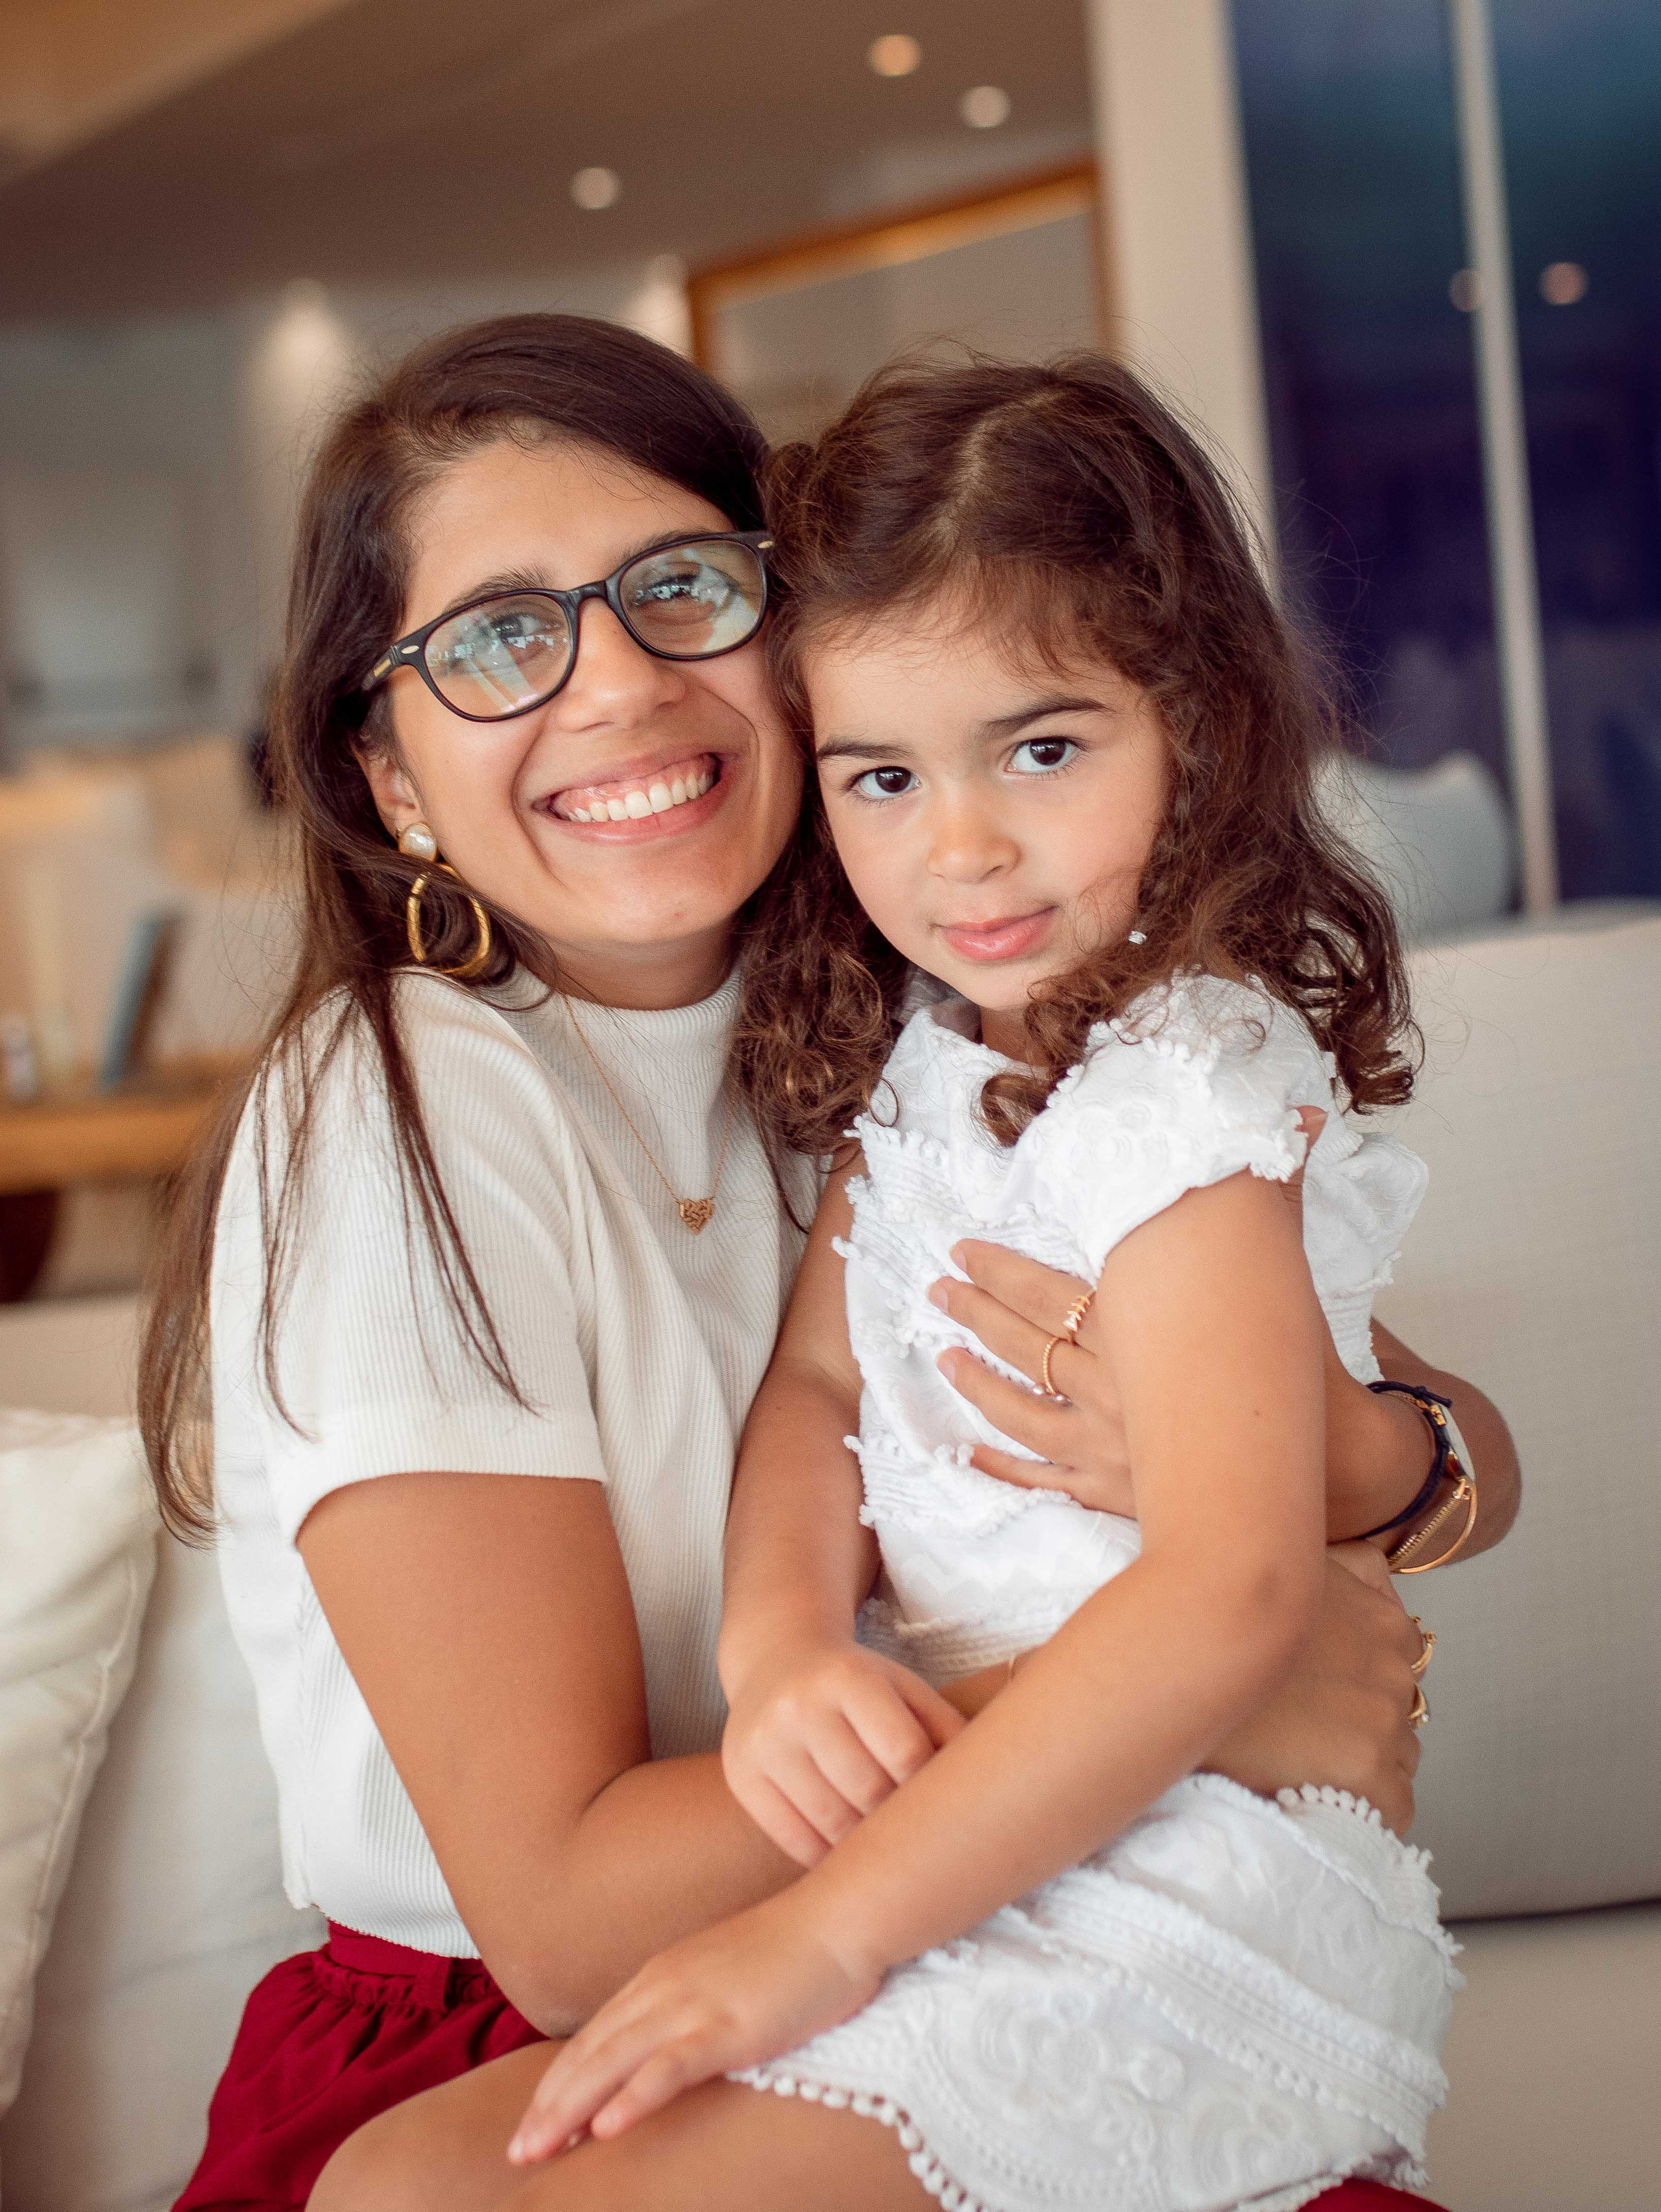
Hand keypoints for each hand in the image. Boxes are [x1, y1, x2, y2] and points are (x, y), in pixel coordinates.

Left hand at [507, 1893, 877, 2162]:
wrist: (838, 1918)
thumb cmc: (790, 1952)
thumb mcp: (722, 1976)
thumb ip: (688, 2005)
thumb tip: (664, 2047)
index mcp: (660, 1976)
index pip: (593, 2038)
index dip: (558, 2083)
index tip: (531, 2124)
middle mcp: (664, 1987)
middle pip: (590, 2054)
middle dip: (548, 2106)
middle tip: (516, 2153)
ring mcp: (694, 2005)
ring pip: (614, 2062)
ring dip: (569, 2110)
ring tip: (536, 2150)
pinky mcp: (729, 2026)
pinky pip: (670, 2067)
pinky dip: (632, 2097)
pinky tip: (606, 2127)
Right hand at [723, 1641, 962, 1868]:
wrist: (776, 1659)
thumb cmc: (858, 1684)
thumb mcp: (905, 1688)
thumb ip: (946, 1729)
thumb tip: (989, 1788)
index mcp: (848, 1677)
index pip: (904, 1751)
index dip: (930, 1788)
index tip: (943, 1806)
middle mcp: (798, 1705)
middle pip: (867, 1792)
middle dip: (901, 1822)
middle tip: (923, 1841)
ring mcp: (763, 1741)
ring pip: (829, 1822)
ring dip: (867, 1848)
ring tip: (891, 1854)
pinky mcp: (741, 1774)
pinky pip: (791, 1837)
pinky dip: (826, 1856)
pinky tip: (849, 1856)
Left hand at [935, 1110, 1370, 1528]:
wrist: (1329, 1473)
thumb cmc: (1307, 1374)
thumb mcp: (1285, 1275)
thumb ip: (1274, 1196)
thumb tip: (1298, 1118)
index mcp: (1140, 1332)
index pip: (1050, 1291)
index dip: (1000, 1270)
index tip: (962, 1251)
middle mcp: (1112, 1386)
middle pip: (1025, 1343)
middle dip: (975, 1313)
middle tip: (935, 1290)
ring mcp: (1108, 1446)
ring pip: (1021, 1409)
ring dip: (977, 1381)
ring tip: (943, 1355)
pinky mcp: (1115, 1493)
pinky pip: (1044, 1479)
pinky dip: (1002, 1467)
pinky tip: (966, 1453)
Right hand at [1203, 1542, 1424, 1834]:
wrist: (1185, 1657)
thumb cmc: (1230, 1610)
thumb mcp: (1303, 1565)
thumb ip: (1348, 1570)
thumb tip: (1369, 1571)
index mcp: (1381, 1621)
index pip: (1405, 1655)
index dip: (1365, 1671)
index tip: (1331, 1685)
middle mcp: (1392, 1669)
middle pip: (1400, 1707)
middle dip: (1364, 1718)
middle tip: (1310, 1727)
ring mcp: (1383, 1721)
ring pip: (1401, 1755)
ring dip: (1366, 1761)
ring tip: (1313, 1765)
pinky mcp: (1367, 1771)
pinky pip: (1396, 1805)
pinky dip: (1371, 1808)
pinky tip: (1332, 1800)